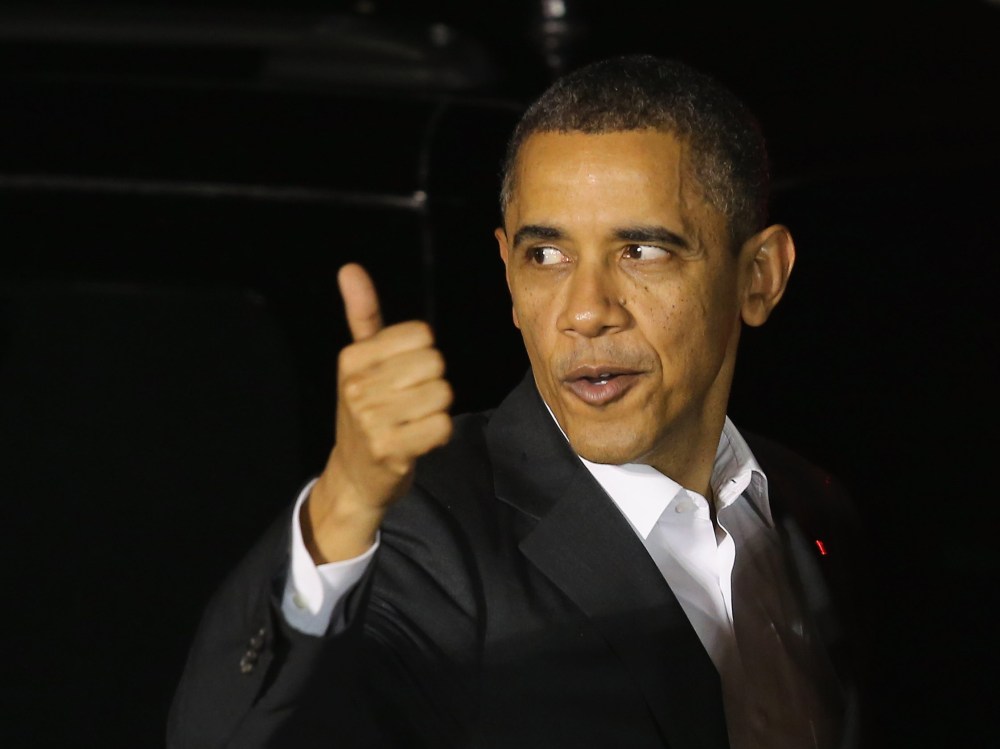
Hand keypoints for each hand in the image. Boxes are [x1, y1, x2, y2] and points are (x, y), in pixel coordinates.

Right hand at [304, 263, 452, 563]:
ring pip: (442, 395)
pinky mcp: (390, 450)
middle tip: (410, 402)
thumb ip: (363, 314)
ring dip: (436, 410)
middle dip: (433, 384)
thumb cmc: (366, 410)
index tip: (403, 374)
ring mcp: (371, 420)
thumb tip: (350, 268)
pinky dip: (438, 434)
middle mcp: (356, 386)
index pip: (422, 335)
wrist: (354, 474)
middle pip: (436, 365)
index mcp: (352, 358)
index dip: (423, 355)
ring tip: (413, 421)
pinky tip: (418, 439)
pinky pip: (442, 426)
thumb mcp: (360, 361)